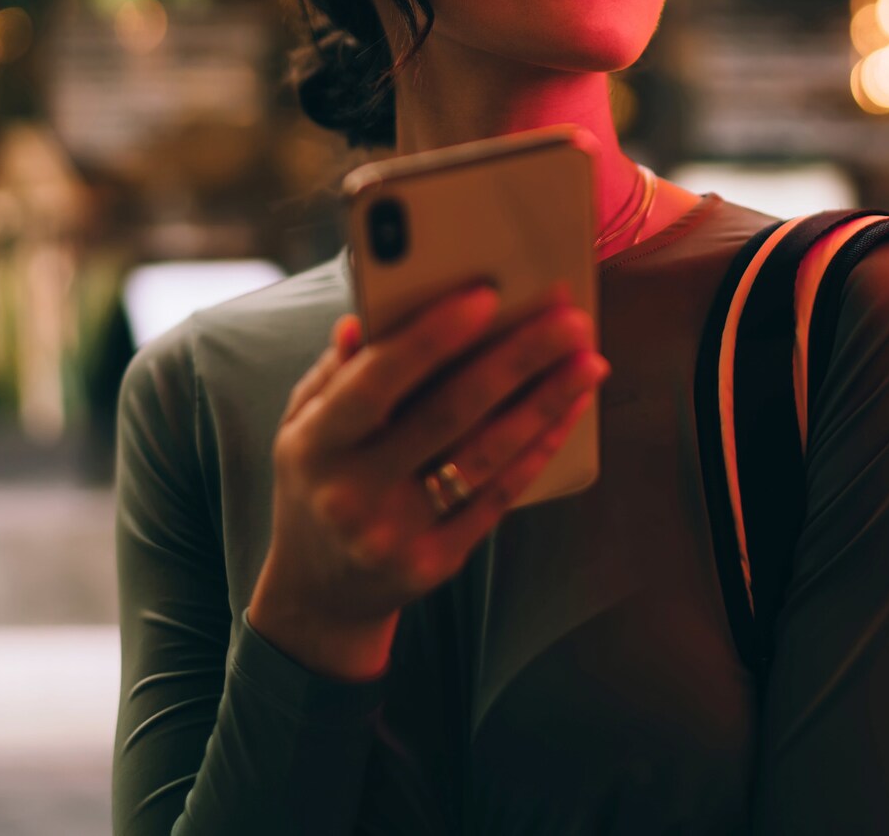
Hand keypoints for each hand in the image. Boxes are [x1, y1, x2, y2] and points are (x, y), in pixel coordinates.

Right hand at [247, 280, 607, 679]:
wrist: (318, 593)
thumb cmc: (318, 482)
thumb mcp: (301, 426)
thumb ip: (337, 372)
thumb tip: (370, 317)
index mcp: (314, 445)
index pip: (375, 382)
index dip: (431, 337)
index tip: (486, 296)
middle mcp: (352, 492)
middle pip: (449, 413)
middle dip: (516, 359)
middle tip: (568, 320)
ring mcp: (396, 533)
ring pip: (486, 456)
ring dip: (545, 403)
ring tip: (588, 361)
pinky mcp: (436, 563)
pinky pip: (500, 496)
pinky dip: (539, 448)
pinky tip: (569, 411)